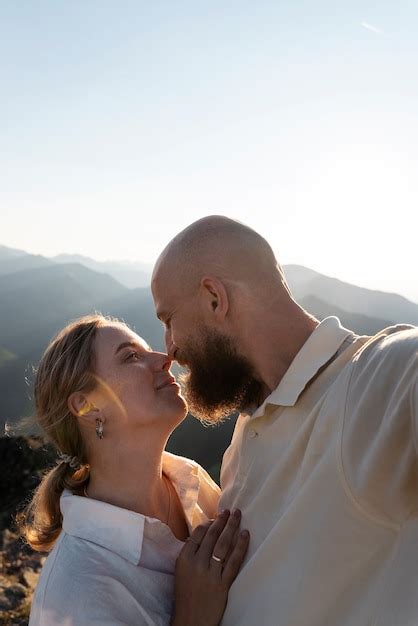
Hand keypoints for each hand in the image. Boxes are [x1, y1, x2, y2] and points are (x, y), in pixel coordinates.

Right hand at [171, 509, 249, 625]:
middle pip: (212, 537)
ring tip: (238, 515)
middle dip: (221, 521)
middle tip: (229, 510)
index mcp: (184, 560)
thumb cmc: (185, 596)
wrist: (192, 621)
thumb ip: (191, 554)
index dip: (208, 524)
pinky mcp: (223, 584)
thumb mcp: (181, 572)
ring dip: (231, 527)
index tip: (215, 518)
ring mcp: (210, 574)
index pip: (198, 535)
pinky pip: (234, 561)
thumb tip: (204, 535)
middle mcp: (197, 564)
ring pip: (223, 545)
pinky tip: (245, 535)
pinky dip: (240, 546)